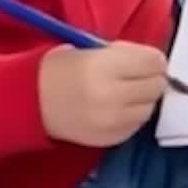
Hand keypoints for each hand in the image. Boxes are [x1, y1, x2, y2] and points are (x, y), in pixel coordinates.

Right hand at [39, 42, 166, 145]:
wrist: (31, 103)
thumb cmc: (60, 69)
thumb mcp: (88, 48)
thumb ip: (123, 54)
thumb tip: (154, 62)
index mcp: (104, 67)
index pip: (153, 63)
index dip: (153, 59)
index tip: (146, 59)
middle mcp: (111, 96)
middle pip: (156, 86)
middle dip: (151, 78)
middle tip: (138, 75)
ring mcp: (112, 122)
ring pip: (150, 108)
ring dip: (143, 98)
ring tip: (126, 92)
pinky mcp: (111, 139)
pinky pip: (137, 125)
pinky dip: (133, 115)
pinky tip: (118, 107)